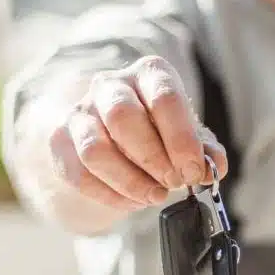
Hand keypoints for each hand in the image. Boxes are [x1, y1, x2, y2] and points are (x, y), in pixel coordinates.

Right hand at [49, 55, 228, 210]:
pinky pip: (79, 174)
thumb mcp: (186, 135)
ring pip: (95, 149)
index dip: (181, 139)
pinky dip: (109, 195)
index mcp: (148, 73)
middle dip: (153, 158)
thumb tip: (214, 166)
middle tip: (173, 183)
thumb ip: (204, 150)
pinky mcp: (60, 142)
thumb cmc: (156, 130)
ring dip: (129, 181)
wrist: (111, 131)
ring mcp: (80, 113)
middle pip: (123, 117)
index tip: (193, 171)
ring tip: (155, 196)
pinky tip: (132, 201)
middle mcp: (110, 85)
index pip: (164, 97)